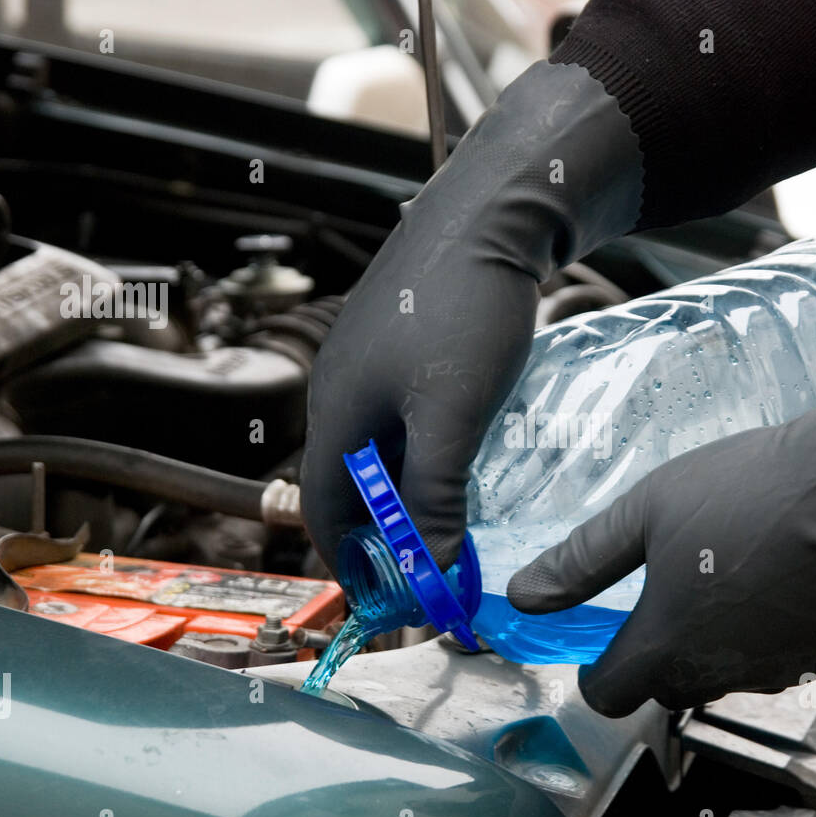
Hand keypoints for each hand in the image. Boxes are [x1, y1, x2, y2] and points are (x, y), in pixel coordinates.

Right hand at [301, 62, 641, 573]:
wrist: (493, 214)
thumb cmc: (465, 311)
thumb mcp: (452, 418)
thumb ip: (434, 496)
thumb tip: (427, 568)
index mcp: (337, 416)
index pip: (322, 512)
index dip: (349, 563)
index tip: (384, 602)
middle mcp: (341, 393)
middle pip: (347, 487)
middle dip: (381, 537)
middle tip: (423, 574)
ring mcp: (368, 366)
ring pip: (377, 454)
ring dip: (405, 498)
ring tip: (445, 530)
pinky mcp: (400, 347)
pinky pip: (399, 422)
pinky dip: (420, 459)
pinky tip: (457, 466)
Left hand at [508, 314, 815, 716]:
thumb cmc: (752, 493)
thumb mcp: (645, 511)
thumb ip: (581, 561)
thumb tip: (524, 594)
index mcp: (665, 646)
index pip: (605, 694)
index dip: (593, 667)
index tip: (599, 634)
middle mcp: (718, 674)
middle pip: (664, 685)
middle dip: (653, 649)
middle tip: (664, 585)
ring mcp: (775, 671)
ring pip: (722, 671)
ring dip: (711, 637)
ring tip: (726, 566)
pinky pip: (776, 656)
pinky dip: (765, 628)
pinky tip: (774, 573)